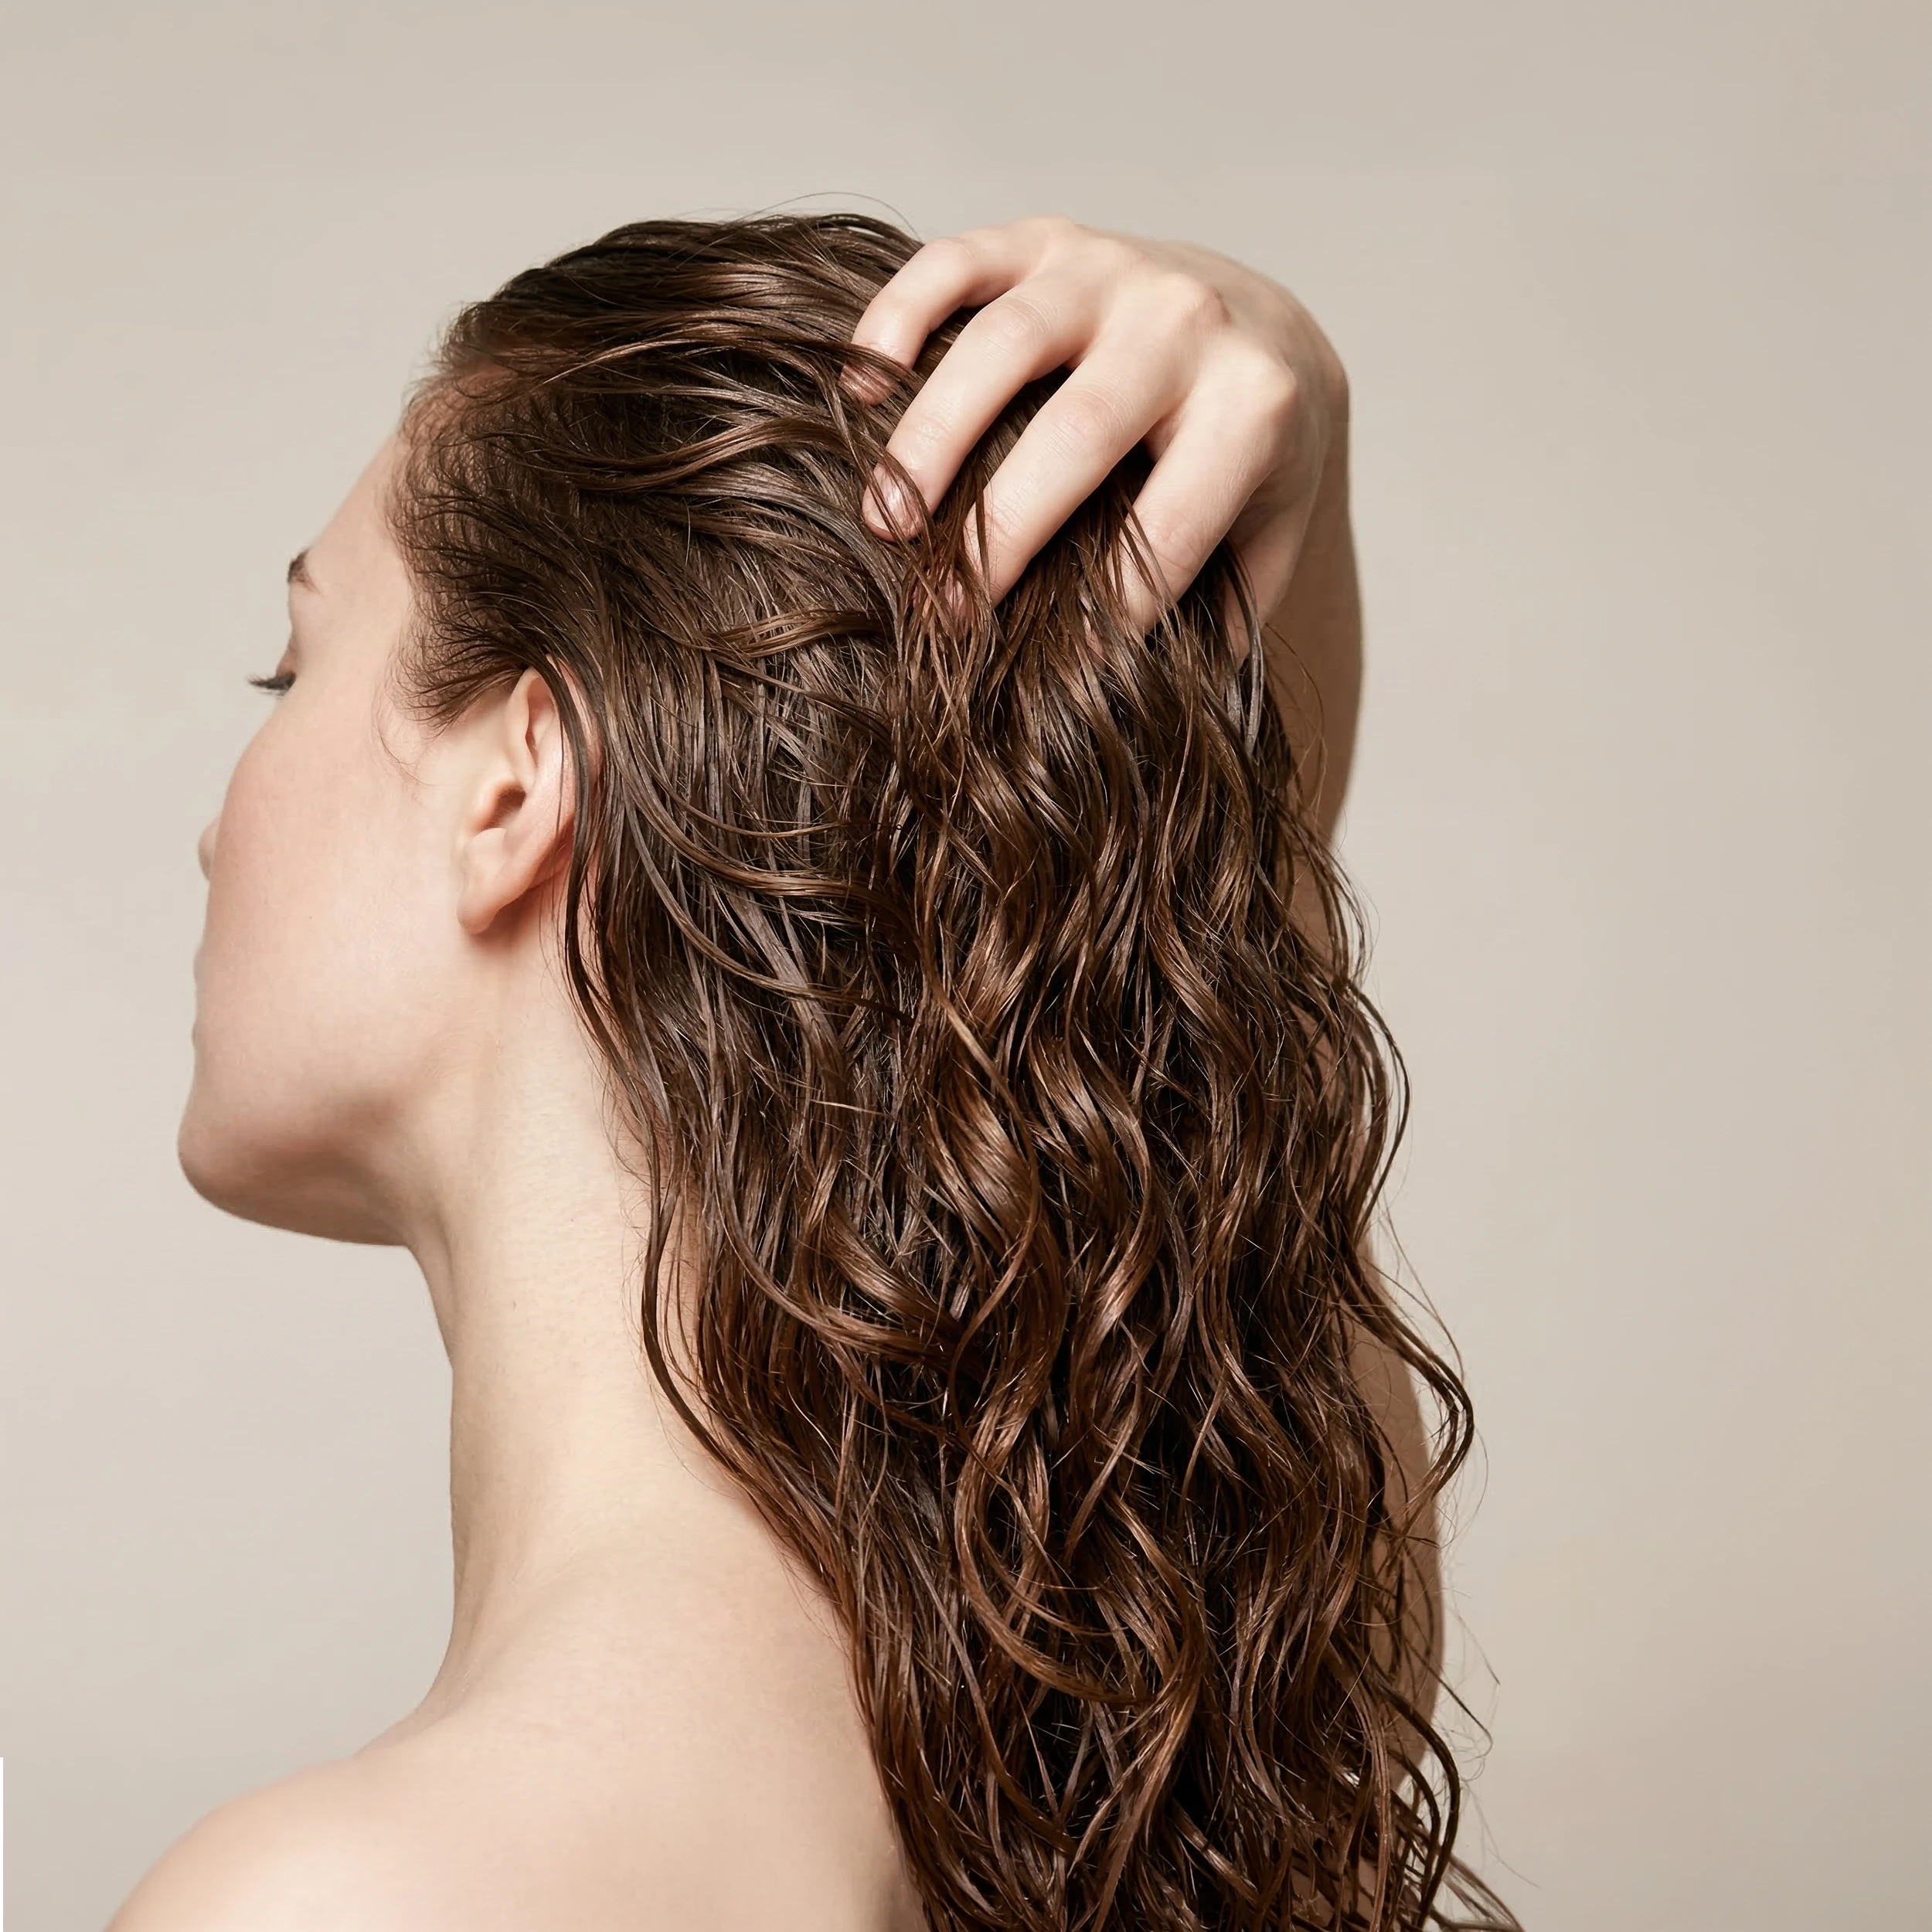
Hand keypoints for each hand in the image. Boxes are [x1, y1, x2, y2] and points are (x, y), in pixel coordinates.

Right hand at [850, 215, 1348, 632]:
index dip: (1108, 608)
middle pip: (1077, 434)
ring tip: (883, 522)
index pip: (1172, 522)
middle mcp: (1188, 323)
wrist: (1268, 332)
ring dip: (929, 439)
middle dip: (1000, 533)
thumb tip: (1133, 708)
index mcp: (1255, 407)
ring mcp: (1111, 268)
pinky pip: (956, 261)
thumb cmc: (1250, 470)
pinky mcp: (1045, 238)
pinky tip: (860, 389)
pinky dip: (897, 317)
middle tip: (941, 612)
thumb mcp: (1264, 545)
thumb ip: (1216, 617)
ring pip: (1004, 343)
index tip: (1050, 675)